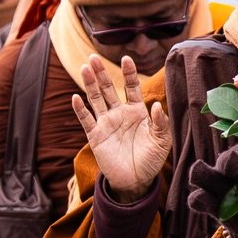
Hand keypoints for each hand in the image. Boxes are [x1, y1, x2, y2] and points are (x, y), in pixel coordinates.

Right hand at [71, 54, 171, 202]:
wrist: (136, 181)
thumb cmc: (151, 160)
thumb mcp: (162, 141)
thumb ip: (161, 123)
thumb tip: (158, 105)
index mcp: (137, 111)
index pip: (131, 87)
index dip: (128, 73)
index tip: (126, 59)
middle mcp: (119, 113)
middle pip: (108, 88)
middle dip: (102, 73)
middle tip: (94, 57)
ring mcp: (106, 123)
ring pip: (95, 99)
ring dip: (89, 84)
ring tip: (85, 68)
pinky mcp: (96, 136)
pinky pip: (86, 120)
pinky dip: (80, 109)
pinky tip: (76, 97)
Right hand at [187, 139, 237, 219]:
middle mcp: (227, 166)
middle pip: (225, 159)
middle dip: (233, 164)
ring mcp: (216, 184)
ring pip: (198, 172)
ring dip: (208, 176)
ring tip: (229, 190)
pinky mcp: (209, 204)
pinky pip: (196, 198)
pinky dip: (200, 200)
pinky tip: (213, 205)